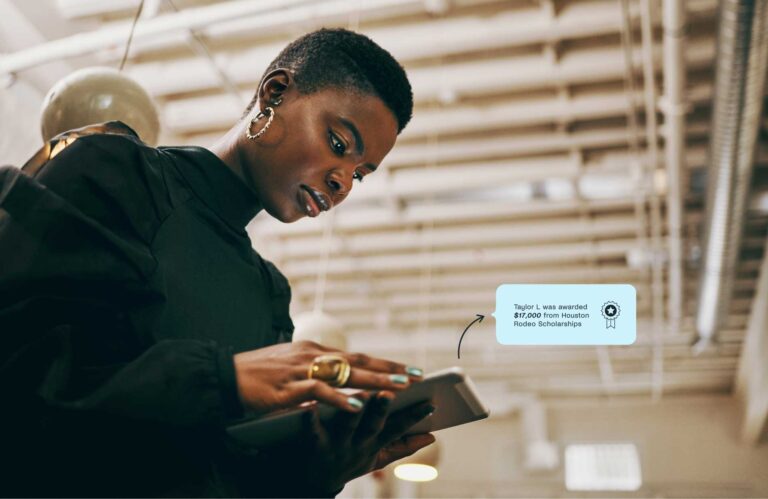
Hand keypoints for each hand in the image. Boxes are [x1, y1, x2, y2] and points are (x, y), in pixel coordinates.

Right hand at [233, 340, 422, 414]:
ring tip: (398, 388)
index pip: (358, 356)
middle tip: (417, 377)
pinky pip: (320, 392)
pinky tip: (358, 406)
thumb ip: (317, 370)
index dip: (385, 363)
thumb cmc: (258, 374)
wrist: (224, 377)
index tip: (410, 369)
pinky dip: (341, 398)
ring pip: (346, 374)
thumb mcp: (292, 367)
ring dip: (374, 381)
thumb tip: (342, 377)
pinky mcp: (288, 388)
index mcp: (316, 351)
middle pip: (359, 362)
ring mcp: (301, 370)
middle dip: (390, 370)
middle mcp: (313, 356)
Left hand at [256, 391, 436, 494]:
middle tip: (390, 394)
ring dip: (354, 411)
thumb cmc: (350, 461)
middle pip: (372, 427)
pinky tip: (310, 407)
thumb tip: (432, 436)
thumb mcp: (378, 458)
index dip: (414, 419)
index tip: (430, 404)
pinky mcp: (314, 445)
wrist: (315, 481)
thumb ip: (403, 447)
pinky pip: (312, 433)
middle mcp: (358, 445)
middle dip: (382, 411)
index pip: (398, 429)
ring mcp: (337, 446)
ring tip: (360, 394)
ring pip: (346, 427)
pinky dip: (311, 421)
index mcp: (375, 444)